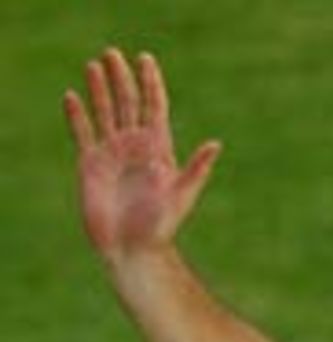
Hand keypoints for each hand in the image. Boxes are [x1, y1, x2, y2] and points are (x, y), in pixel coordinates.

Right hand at [63, 48, 220, 260]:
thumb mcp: (181, 195)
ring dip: (99, 90)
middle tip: (114, 53)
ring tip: (94, 65)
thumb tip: (215, 145)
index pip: (155, 108)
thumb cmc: (160, 228)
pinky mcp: (90, 165)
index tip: (146, 60)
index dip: (151, 84)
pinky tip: (72, 97)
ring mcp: (112, 155)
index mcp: (158, 150)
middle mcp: (135, 148)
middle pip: (128, 104)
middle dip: (122, 79)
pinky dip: (77, 116)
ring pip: (104, 112)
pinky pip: (82, 133)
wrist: (133, 251)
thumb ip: (196, 169)